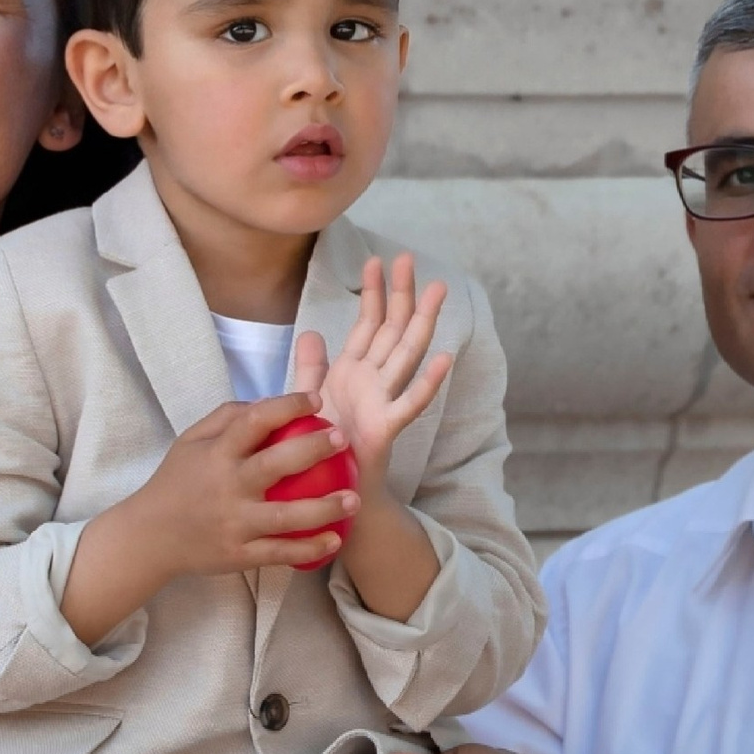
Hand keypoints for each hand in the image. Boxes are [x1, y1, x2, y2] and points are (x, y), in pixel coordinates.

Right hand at [63, 392, 360, 646]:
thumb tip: (267, 402)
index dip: (287, 406)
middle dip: (314, 449)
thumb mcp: (190, 441)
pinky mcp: (239, 554)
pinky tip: (336, 539)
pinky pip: (280, 552)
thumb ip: (226, 418)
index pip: (254, 422)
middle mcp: (227, 487)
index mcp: (216, 454)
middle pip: (276, 465)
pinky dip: (310, 548)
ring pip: (287, 516)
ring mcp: (235, 523)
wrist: (150, 536)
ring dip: (325, 508)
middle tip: (343, 439)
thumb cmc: (176, 482)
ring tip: (355, 498)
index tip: (316, 400)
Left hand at [303, 254, 449, 493]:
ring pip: (406, 355)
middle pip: (392, 329)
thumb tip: (310, 332)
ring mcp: (382, 402)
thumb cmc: (320, 450)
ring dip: (422, 322)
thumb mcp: (309, 401)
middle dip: (401, 294)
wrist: (331, 495)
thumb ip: (310, 368)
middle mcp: (372, 381)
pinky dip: (428, 381)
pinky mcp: (386, 429)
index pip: (368, 323)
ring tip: (437, 291)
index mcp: (353, 373)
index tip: (376, 260)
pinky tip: (444, 357)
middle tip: (410, 259)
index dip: (373, 293)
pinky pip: (410, 402)